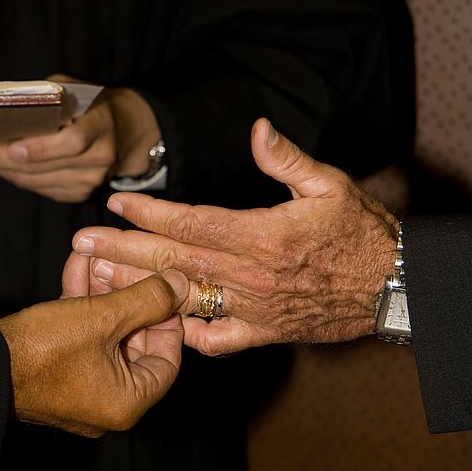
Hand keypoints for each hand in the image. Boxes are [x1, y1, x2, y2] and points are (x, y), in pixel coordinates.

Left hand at [0, 76, 160, 202]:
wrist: (124, 132)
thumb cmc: (89, 105)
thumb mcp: (72, 91)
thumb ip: (46, 100)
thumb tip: (0, 113)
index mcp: (102, 126)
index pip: (74, 141)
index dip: (43, 147)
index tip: (12, 147)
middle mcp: (100, 158)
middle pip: (48, 165)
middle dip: (3, 160)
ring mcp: (92, 180)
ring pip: (40, 181)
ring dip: (5, 171)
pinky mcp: (82, 194)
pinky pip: (43, 190)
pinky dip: (19, 178)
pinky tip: (0, 167)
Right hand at [0, 270, 187, 436]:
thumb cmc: (43, 350)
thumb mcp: (103, 317)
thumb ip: (148, 299)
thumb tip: (179, 284)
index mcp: (128, 401)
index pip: (168, 359)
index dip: (169, 320)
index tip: (166, 292)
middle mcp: (108, 402)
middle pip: (135, 342)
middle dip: (130, 297)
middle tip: (131, 266)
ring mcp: (82, 389)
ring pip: (105, 334)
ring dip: (102, 294)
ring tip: (101, 257)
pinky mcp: (58, 374)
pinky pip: (81, 337)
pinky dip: (80, 305)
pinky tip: (76, 266)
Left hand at [67, 118, 398, 355]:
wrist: (391, 286)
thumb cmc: (361, 233)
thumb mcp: (331, 185)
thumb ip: (288, 159)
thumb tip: (256, 129)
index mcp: (263, 235)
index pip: (190, 223)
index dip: (148, 214)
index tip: (115, 205)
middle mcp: (251, 275)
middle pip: (173, 262)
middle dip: (122, 251)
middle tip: (80, 246)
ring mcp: (254, 309)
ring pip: (183, 300)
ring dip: (137, 289)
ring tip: (97, 281)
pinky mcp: (263, 333)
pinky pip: (216, 340)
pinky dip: (184, 334)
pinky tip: (157, 323)